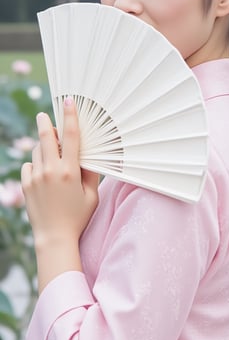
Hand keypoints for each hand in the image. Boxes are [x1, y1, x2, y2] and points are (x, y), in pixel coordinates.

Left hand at [21, 97, 99, 248]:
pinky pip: (29, 166)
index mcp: (70, 171)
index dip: (70, 116)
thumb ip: (91, 172)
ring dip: (43, 148)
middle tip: (44, 116)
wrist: (54, 238)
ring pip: (37, 150)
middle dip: (45, 122)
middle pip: (45, 136)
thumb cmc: (77, 217)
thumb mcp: (91, 195)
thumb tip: (88, 154)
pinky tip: (43, 175)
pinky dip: (36, 165)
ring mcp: (36, 177)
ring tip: (52, 157)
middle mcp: (50, 170)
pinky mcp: (26, 185)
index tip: (68, 101)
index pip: (70, 136)